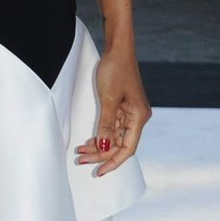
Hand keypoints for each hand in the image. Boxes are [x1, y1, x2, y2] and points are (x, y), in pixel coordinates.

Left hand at [77, 50, 149, 176]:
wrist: (118, 49)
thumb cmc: (115, 70)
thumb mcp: (108, 99)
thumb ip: (106, 125)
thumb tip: (104, 148)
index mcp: (139, 118)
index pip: (127, 149)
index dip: (113, 162)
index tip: (98, 171)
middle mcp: (137, 118)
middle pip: (120, 145)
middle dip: (101, 155)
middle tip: (81, 160)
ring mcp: (131, 113)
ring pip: (115, 137)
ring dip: (99, 146)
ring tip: (80, 151)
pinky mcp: (123, 108)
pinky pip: (112, 127)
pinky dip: (101, 134)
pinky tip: (89, 140)